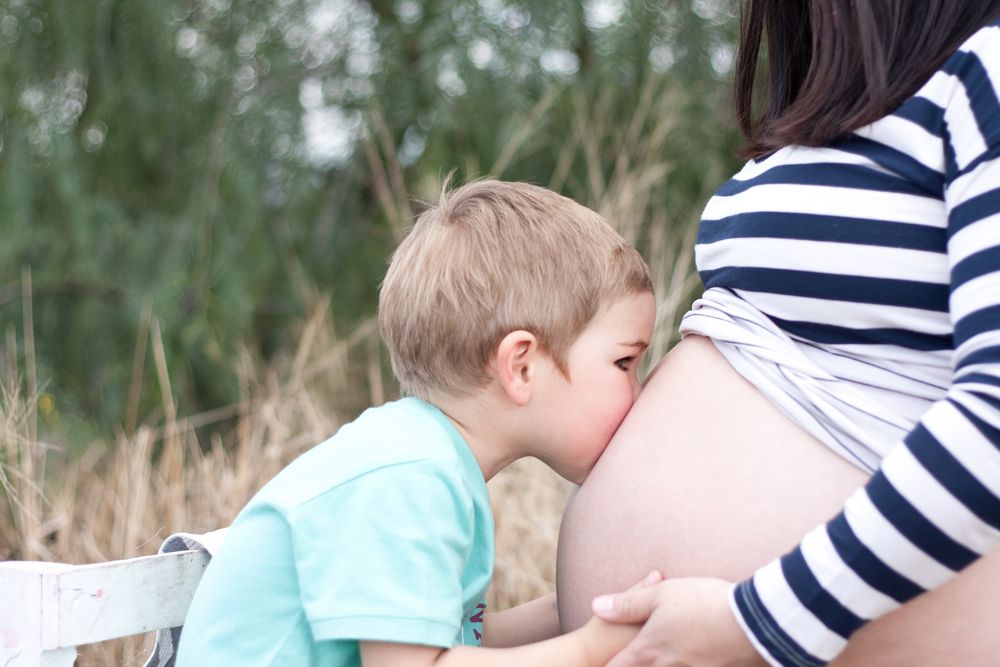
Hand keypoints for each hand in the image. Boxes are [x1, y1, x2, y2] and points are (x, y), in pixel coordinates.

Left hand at [591, 577, 765, 666]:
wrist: (755, 623)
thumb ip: (627, 604)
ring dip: (663, 665)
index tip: (601, 664)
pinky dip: (690, 665)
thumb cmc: (703, 604)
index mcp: (649, 651)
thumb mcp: (660, 595)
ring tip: (664, 657)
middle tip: (629, 659)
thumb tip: (596, 606)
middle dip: (634, 666)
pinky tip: (694, 658)